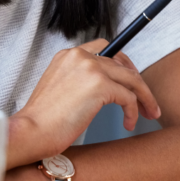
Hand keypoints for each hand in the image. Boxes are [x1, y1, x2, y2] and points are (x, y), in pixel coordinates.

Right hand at [6, 40, 161, 167]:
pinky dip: (133, 112)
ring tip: (149, 113)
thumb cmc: (42, 120)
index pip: (105, 49)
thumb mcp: (60, 89)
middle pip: (122, 64)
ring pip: (131, 79)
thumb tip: (106, 88)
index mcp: (68, 55)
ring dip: (144, 97)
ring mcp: (91, 68)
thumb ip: (80, 80)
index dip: (123, 63)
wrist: (30, 131)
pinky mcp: (100, 85)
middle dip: (138, 82)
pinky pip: (128, 97)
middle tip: (146, 100)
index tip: (132, 78)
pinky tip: (129, 123)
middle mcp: (80, 56)